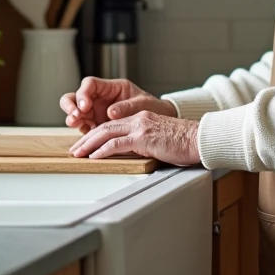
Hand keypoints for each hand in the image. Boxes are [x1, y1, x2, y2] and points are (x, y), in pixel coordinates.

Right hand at [59, 76, 176, 132]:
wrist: (158, 123)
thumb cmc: (152, 107)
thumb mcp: (143, 104)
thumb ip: (127, 107)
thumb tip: (111, 113)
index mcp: (111, 88)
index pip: (90, 84)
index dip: (84, 93)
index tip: (85, 105)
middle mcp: (100, 99)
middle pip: (76, 97)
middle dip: (72, 105)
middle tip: (76, 115)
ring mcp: (97, 113)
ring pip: (76, 112)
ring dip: (73, 118)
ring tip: (75, 124)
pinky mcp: (97, 126)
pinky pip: (84, 128)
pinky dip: (82, 132)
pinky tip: (84, 137)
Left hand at [69, 111, 200, 165]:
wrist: (199, 138)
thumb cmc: (184, 143)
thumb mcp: (160, 139)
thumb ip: (144, 142)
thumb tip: (133, 154)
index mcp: (141, 118)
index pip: (112, 125)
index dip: (96, 135)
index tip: (86, 145)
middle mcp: (138, 119)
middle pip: (105, 127)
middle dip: (87, 139)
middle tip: (75, 149)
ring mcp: (140, 126)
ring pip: (106, 133)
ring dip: (89, 144)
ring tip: (78, 153)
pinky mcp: (143, 137)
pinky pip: (117, 144)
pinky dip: (102, 150)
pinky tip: (93, 156)